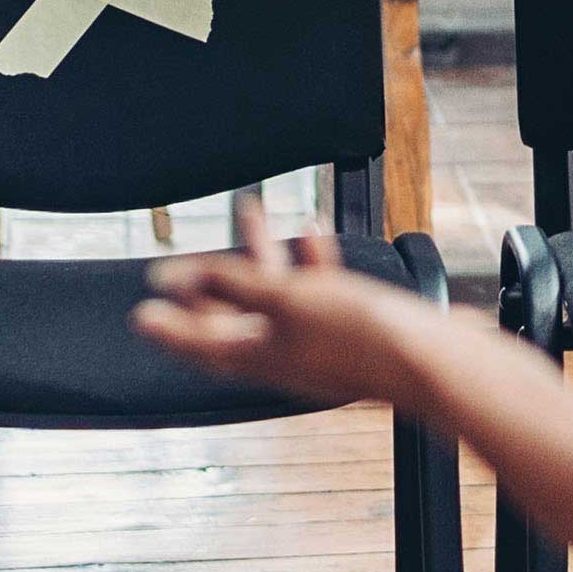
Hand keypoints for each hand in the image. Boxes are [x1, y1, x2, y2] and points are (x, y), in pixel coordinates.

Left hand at [132, 194, 450, 409]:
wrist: (430, 358)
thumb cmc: (359, 335)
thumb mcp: (284, 300)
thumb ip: (229, 285)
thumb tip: (171, 281)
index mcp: (258, 356)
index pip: (197, 341)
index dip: (168, 324)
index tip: (142, 312)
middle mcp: (282, 354)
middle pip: (232, 317)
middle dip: (213, 278)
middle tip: (190, 253)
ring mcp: (316, 342)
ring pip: (276, 296)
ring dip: (262, 255)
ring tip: (251, 213)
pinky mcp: (348, 328)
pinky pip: (315, 292)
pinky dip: (307, 262)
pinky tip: (309, 231)